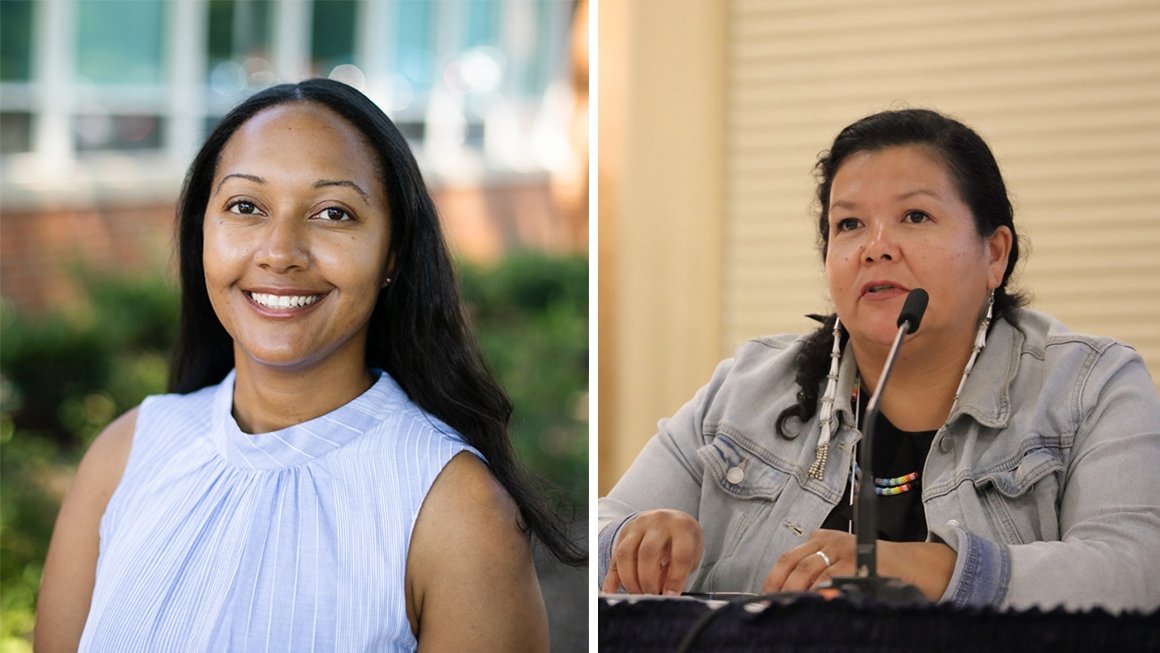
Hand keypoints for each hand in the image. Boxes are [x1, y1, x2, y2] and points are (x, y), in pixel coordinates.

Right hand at [602, 509, 703, 594]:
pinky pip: (614, 558)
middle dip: (648, 580)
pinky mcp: (623, 534)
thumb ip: (679, 571)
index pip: (679, 554)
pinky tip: (611, 593)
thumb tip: (664, 593)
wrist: (670, 519)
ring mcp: (637, 526)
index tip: (671, 596)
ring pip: (625, 553)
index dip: (675, 579)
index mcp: (681, 527)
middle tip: (651, 596)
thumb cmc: (684, 540)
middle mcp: (657, 523)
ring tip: (637, 595)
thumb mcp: (691, 553)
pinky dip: (611, 579)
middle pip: (648, 552)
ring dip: (629, 580)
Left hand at [762, 529, 955, 599]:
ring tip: (789, 609)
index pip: (789, 558)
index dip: (774, 579)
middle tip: (774, 606)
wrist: (915, 566)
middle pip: (794, 565)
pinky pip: (830, 580)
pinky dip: (818, 593)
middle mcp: (830, 541)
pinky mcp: (856, 563)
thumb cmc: (879, 566)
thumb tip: (790, 592)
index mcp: (822, 539)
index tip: (766, 597)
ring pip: (808, 573)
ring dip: (795, 593)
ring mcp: (843, 551)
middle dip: (781, 588)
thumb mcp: (845, 557)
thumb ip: (819, 566)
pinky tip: (814, 604)